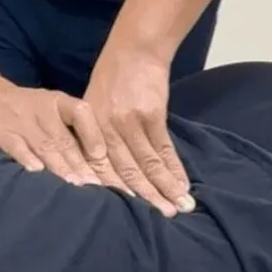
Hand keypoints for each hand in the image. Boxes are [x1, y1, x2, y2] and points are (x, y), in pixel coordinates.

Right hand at [0, 75, 132, 193]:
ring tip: (77, 187)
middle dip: (84, 167)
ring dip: (61, 167)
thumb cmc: (22, 110)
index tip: (109, 164)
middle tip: (102, 190)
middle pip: (66, 140)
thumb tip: (102, 166)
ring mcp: (20, 120)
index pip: (83, 114)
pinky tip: (36, 172)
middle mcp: (42, 110)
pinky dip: (25, 158)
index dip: (96, 139)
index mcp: (59, 102)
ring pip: (45, 145)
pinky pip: (14, 145)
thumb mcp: (49, 112)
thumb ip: (71, 134)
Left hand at [83, 50, 193, 217]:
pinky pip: (164, 148)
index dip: (115, 195)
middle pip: (126, 172)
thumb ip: (94, 138)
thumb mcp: (92, 107)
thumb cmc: (112, 80)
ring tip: (178, 208)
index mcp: (89, 130)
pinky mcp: (151, 114)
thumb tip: (103, 172)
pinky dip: (174, 168)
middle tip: (161, 220)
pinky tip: (182, 184)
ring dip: (165, 188)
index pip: (101, 169)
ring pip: (147, 163)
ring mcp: (129, 122)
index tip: (126, 217)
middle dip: (145, 198)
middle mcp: (106, 129)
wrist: (134, 50)